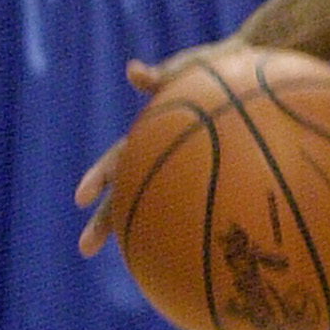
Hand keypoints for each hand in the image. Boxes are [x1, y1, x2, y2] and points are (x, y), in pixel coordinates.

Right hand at [75, 43, 253, 254]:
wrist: (250, 68)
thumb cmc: (215, 68)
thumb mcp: (188, 69)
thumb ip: (161, 76)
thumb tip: (134, 72)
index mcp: (151, 134)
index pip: (119, 161)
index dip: (98, 179)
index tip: (79, 200)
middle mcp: (162, 153)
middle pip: (127, 189)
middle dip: (105, 218)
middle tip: (83, 248)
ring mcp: (186, 162)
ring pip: (157, 199)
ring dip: (140, 226)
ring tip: (133, 261)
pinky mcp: (212, 162)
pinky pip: (203, 196)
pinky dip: (190, 217)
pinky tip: (191, 254)